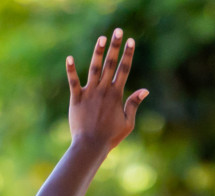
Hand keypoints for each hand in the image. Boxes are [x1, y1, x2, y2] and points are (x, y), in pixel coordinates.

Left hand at [67, 29, 147, 152]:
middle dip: (115, 46)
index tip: (131, 41)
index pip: (124, 70)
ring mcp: (89, 93)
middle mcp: (103, 90)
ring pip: (94, 68)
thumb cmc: (110, 137)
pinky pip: (73, 82)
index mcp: (116, 95)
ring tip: (102, 38)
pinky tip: (69, 58)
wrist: (90, 146)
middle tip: (118, 31)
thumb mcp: (127, 122)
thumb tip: (145, 90)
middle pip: (111, 64)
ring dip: (98, 52)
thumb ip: (133, 104)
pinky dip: (71, 70)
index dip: (128, 54)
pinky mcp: (76, 99)